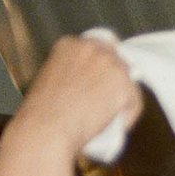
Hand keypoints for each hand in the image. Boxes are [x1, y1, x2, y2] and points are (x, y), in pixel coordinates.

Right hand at [5, 33, 142, 155]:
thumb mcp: (50, 82)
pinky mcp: (123, 84)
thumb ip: (72, 76)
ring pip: (128, 83)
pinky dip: (127, 118)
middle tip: (107, 103)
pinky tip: (111, 128)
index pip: (98, 48)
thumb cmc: (40, 117)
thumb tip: (91, 86)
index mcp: (68, 44)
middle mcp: (91, 47)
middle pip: (118, 61)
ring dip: (121, 100)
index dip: (101, 69)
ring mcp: (110, 64)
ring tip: (104, 120)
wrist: (44, 131)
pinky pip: (134, 103)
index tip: (99, 84)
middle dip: (116, 80)